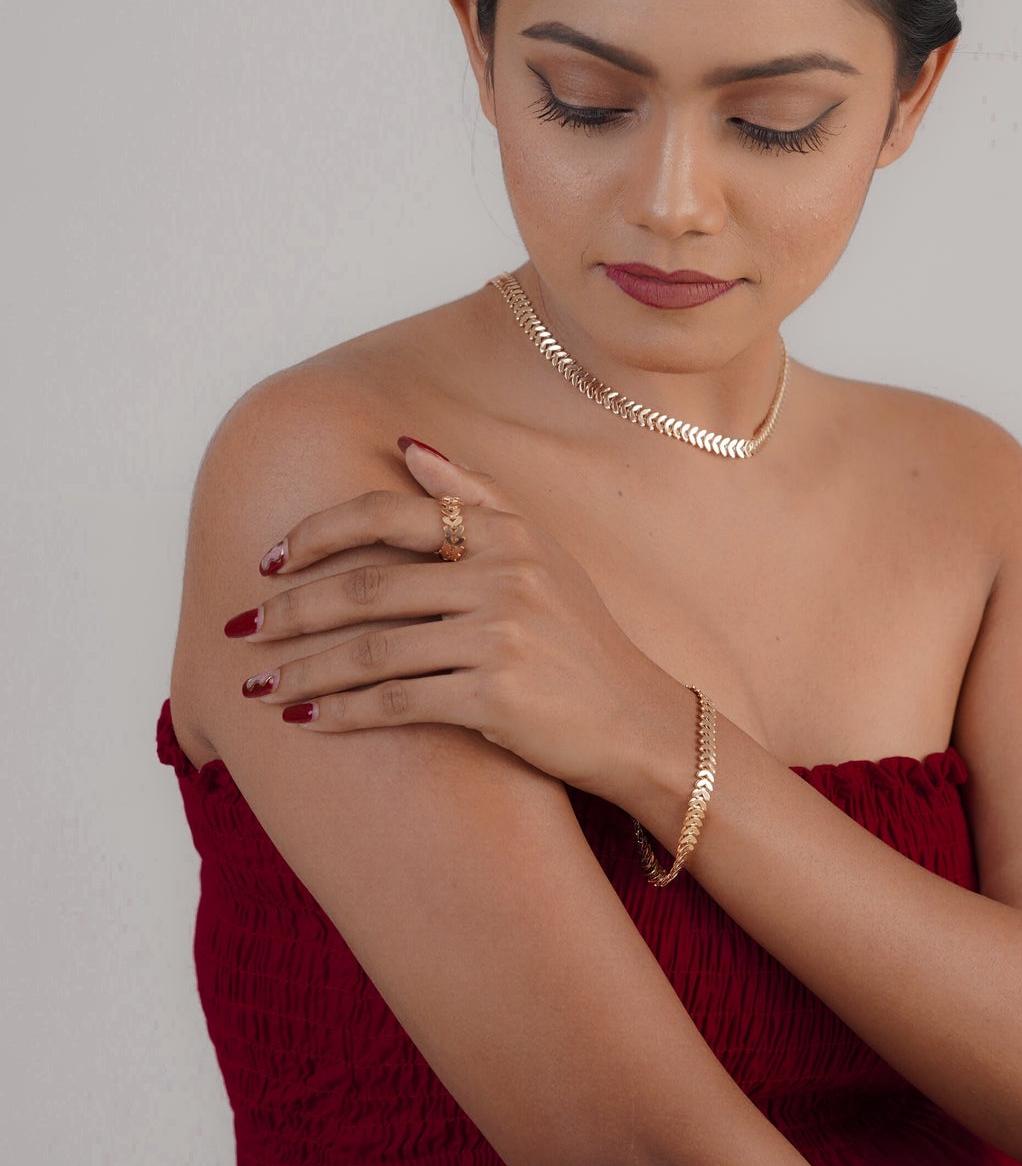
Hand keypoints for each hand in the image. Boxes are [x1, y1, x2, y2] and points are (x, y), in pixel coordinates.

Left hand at [222, 436, 673, 804]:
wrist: (637, 720)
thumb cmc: (580, 638)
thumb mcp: (542, 552)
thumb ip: (476, 494)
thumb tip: (407, 442)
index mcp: (507, 534)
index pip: (390, 513)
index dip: (318, 533)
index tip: (269, 560)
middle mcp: (503, 576)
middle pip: (366, 585)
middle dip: (289, 610)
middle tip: (239, 629)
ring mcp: (500, 636)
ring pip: (370, 649)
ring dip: (300, 670)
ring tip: (255, 687)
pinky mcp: (495, 697)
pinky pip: (395, 701)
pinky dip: (341, 713)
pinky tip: (306, 723)